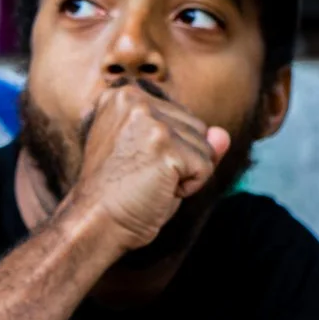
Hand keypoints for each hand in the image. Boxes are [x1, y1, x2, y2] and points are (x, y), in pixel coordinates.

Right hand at [57, 81, 231, 253]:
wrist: (95, 224)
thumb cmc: (121, 194)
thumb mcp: (157, 158)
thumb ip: (192, 141)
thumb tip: (223, 134)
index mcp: (124, 95)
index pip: (181, 117)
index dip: (170, 150)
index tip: (135, 164)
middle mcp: (134, 98)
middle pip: (197, 127)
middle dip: (182, 159)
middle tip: (143, 177)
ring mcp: (150, 120)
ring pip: (205, 147)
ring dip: (186, 174)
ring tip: (148, 183)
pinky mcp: (165, 144)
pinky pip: (206, 167)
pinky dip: (190, 188)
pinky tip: (159, 192)